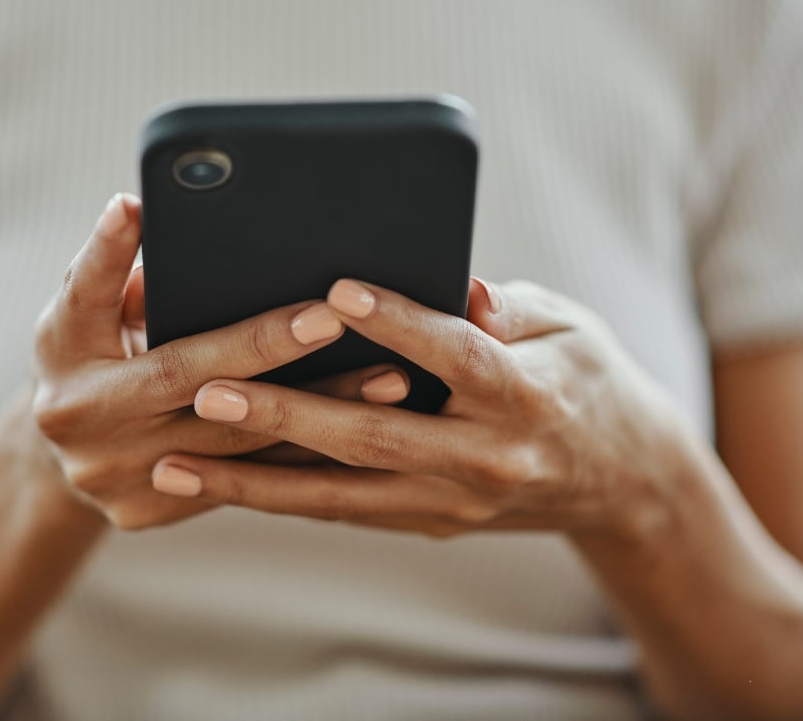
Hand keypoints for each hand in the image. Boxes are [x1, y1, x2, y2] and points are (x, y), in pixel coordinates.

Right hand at [31, 193, 413, 529]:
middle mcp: (84, 425)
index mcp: (63, 357)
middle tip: (334, 320)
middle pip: (188, 379)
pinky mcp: (153, 512)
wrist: (65, 457)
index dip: (120, 258)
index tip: (147, 208)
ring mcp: (120, 478)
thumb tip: (143, 210)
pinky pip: (247, 483)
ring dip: (317, 410)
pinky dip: (307, 453)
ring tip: (389, 379)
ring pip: (234, 441)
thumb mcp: (79, 309)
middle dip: (266, 348)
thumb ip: (108, 268)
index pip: (93, 298)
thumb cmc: (87, 355)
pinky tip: (368, 429)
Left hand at [151, 277, 687, 541]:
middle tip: (208, 391)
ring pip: (343, 494)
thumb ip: (505, 309)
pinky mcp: (431, 521)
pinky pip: (348, 510)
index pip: (454, 356)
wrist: (623, 480)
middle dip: (286, 417)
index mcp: (527, 397)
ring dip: (258, 482)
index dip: (397, 324)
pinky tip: (225, 483)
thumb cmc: (591, 380)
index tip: (334, 292)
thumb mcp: (567, 326)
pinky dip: (285, 498)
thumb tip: (458, 282)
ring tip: (180, 465)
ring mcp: (455, 501)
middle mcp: (487, 459)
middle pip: (375, 437)